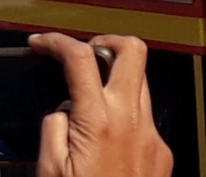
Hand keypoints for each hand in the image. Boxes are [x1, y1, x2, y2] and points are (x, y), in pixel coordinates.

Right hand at [33, 35, 171, 176]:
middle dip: (105, 41)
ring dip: (117, 79)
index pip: (80, 57)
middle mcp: (131, 122)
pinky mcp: (162, 153)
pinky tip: (109, 139)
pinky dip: (125, 118)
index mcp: (98, 122)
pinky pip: (145, 119)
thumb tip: (61, 111)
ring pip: (141, 83)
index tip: (43, 43)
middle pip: (131, 50)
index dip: (56, 41)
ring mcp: (152, 136)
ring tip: (93, 100)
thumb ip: (52, 129)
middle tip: (86, 52)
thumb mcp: (50, 170)